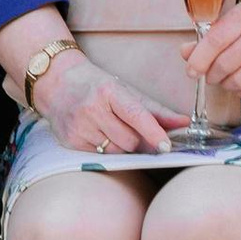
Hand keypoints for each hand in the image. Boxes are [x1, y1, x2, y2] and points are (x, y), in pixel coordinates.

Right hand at [34, 51, 178, 158]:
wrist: (56, 83)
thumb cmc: (96, 86)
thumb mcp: (125, 91)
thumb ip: (156, 110)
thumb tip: (184, 123)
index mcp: (108, 91)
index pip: (135, 114)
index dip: (153, 131)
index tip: (166, 145)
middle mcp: (91, 108)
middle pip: (130, 140)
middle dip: (137, 139)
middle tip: (129, 127)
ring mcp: (78, 126)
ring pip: (116, 151)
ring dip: (121, 145)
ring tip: (110, 127)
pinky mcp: (70, 142)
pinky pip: (100, 157)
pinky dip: (105, 149)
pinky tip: (96, 133)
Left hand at [184, 0, 240, 105]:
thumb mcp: (232, 25)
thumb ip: (206, 39)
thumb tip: (185, 52)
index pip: (216, 39)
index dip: (199, 58)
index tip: (191, 70)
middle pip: (225, 63)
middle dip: (211, 74)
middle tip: (209, 75)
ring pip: (238, 80)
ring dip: (225, 84)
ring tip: (225, 78)